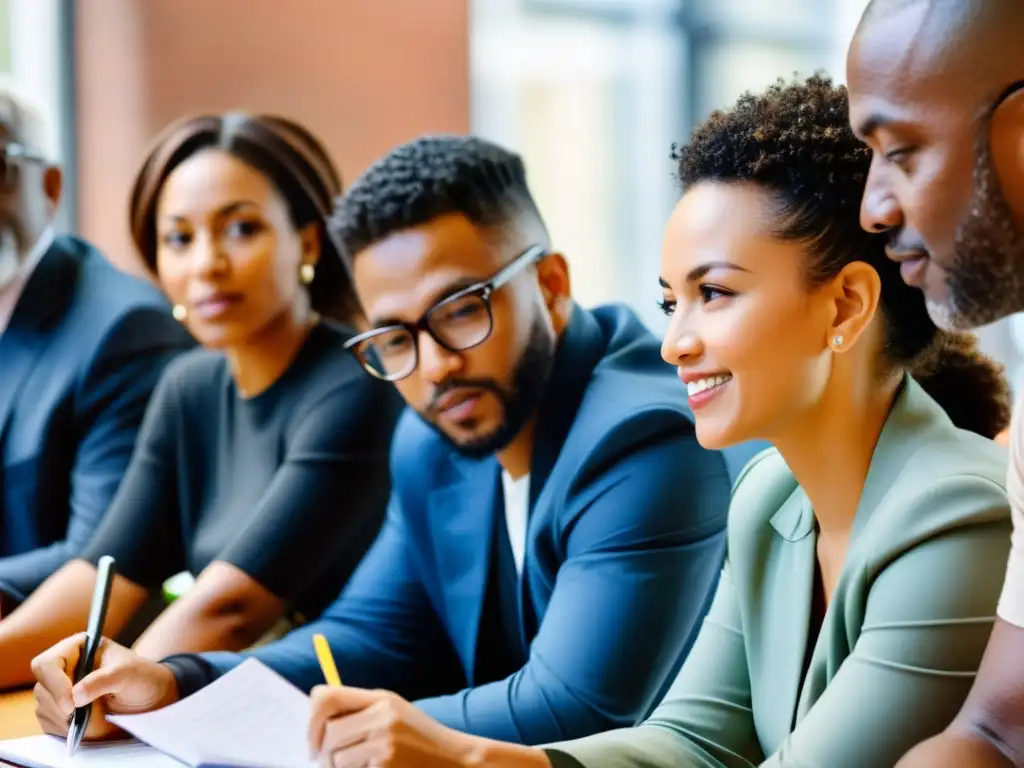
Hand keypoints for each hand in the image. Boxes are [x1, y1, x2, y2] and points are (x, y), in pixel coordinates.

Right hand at [31, 633, 179, 740]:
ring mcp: (56, 691)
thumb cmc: (140, 676)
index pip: (46, 664)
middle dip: (71, 709)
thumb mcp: (127, 674)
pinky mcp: (57, 712)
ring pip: (47, 712)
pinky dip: (72, 731)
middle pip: (45, 692)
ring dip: (74, 722)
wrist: (147, 697)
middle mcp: (62, 668)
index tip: (72, 705)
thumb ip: (103, 680)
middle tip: (100, 713)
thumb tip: (75, 695)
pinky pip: (52, 726)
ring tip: (104, 716)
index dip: (55, 685)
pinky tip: (94, 723)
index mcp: (76, 648)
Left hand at [307, 687, 480, 767]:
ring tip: (359, 767)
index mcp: (382, 699)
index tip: (313, 737)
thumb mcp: (394, 713)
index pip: (327, 697)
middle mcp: (383, 718)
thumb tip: (316, 723)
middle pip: (328, 733)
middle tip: (323, 762)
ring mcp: (385, 746)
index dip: (312, 718)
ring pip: (336, 760)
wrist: (456, 761)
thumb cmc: (419, 739)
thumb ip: (361, 711)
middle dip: (321, 752)